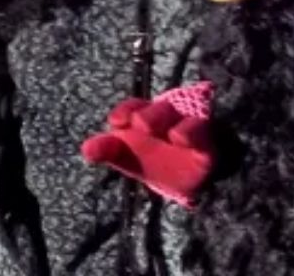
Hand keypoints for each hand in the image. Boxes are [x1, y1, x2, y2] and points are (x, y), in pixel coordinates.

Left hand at [80, 81, 213, 207]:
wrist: (190, 184)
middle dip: (149, 115)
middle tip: (141, 125)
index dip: (126, 111)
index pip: (135, 108)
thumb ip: (109, 151)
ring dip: (171, 122)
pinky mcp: (206, 143)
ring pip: (181, 116)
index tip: (117, 122)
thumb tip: (86, 149)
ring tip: (164, 133)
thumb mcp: (129, 158)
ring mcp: (189, 126)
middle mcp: (168, 116)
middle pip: (160, 109)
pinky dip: (191, 132)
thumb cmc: (155, 162)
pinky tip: (181, 138)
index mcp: (146, 116)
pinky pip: (200, 131)